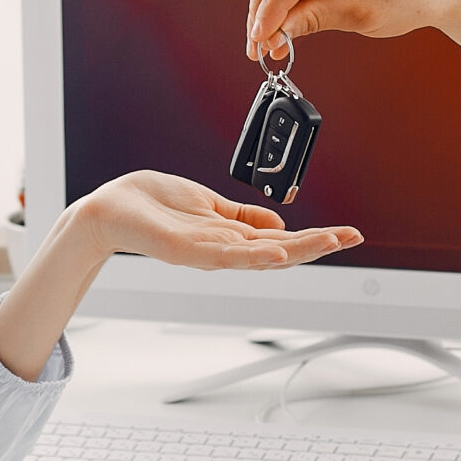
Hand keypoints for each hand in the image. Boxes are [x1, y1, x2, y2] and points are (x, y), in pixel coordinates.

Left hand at [71, 170, 360, 270]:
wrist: (110, 209)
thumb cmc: (150, 204)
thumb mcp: (208, 204)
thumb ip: (242, 216)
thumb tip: (280, 223)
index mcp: (229, 237)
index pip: (282, 239)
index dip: (315, 237)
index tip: (347, 234)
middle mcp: (222, 249)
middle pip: (279, 250)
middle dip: (316, 244)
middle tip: (350, 238)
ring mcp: (205, 253)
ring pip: (259, 255)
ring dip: (296, 250)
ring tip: (328, 242)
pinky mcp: (186, 251)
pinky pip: (225, 256)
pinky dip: (253, 255)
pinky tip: (277, 251)